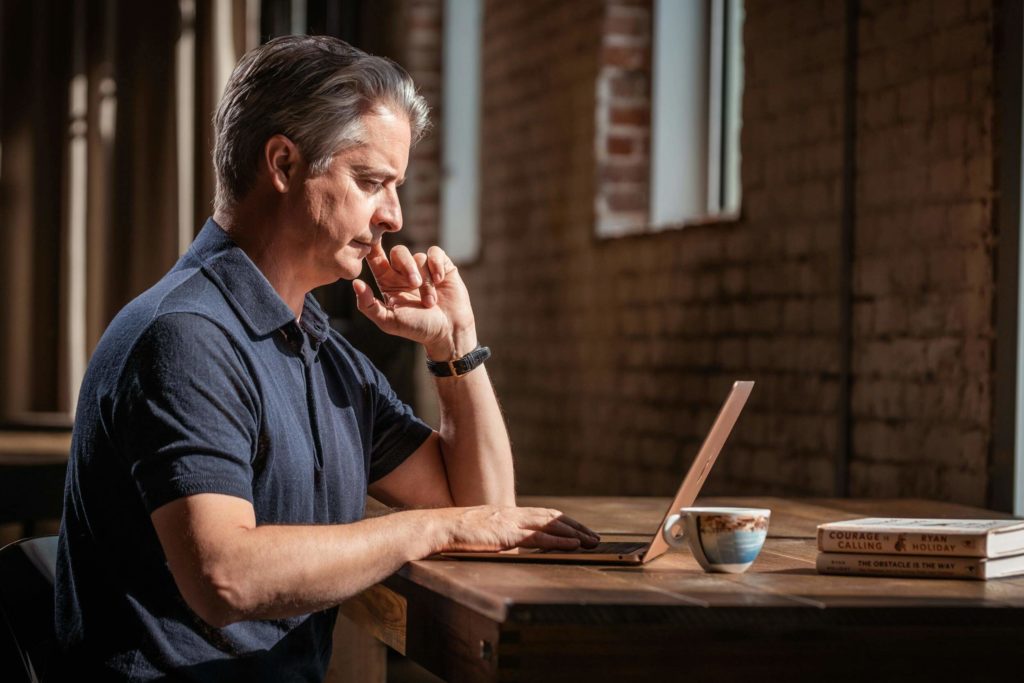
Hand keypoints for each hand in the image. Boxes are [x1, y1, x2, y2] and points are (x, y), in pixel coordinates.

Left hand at [352, 243, 476, 358]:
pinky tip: (440, 281)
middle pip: (398, 252)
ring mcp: (423, 268)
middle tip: (414, 284)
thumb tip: (355, 283)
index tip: (372, 239)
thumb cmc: (417, 328)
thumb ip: (368, 305)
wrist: (448, 332)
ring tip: (430, 302)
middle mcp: (403, 272)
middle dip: (407, 266)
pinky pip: (435, 253)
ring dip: (425, 281)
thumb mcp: (389, 321)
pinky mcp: (441, 266)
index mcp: (387, 281)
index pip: (375, 257)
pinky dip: (437, 266)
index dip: (372, 245)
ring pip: (419, 257)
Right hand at [438, 506, 601, 552]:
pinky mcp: (507, 535)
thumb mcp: (483, 531)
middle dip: (576, 527)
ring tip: (591, 541)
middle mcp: (514, 513)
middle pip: (553, 517)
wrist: (440, 527)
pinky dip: (558, 541)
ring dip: (574, 533)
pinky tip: (573, 545)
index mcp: (509, 512)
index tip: (578, 530)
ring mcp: (511, 523)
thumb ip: (499, 535)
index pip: (544, 514)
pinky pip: (539, 538)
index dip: (564, 522)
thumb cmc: (455, 532)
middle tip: (593, 537)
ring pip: (551, 525)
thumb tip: (511, 545)